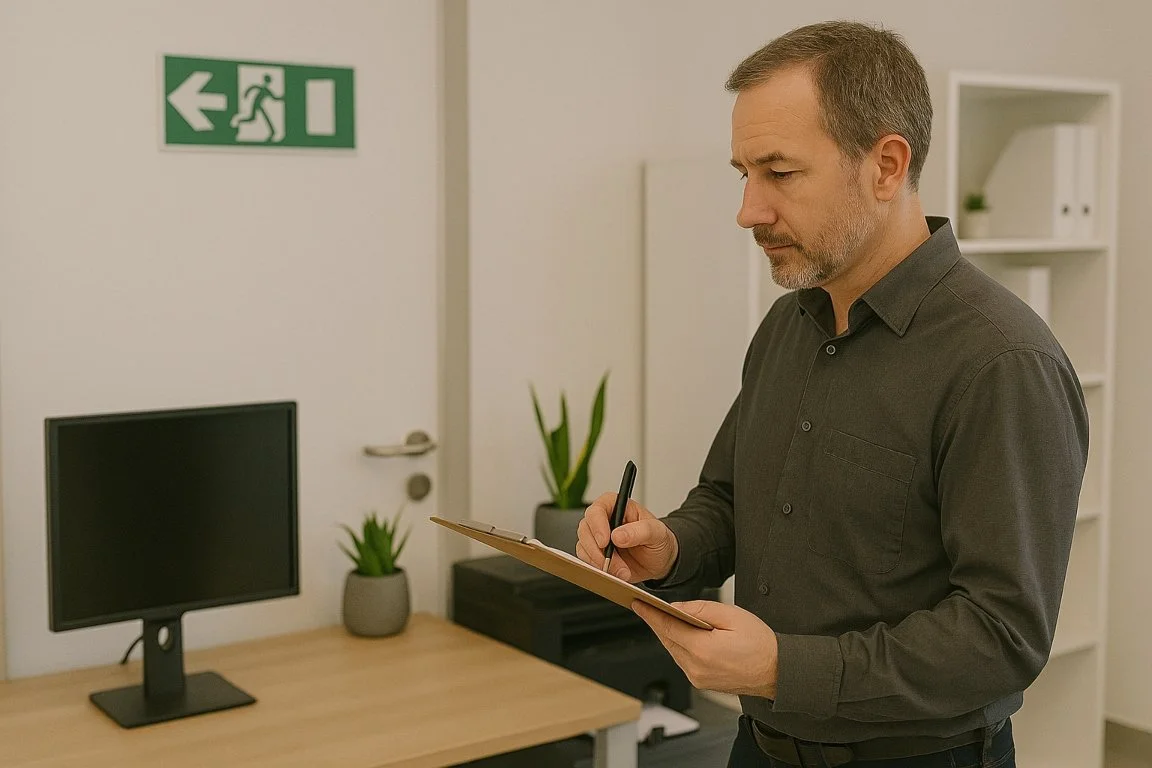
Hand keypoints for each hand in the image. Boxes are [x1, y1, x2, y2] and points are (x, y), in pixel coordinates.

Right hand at [575, 493, 678, 582]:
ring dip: (600, 563)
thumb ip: (641, 531)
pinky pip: (587, 560)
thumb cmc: (658, 540)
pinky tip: (614, 573)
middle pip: (585, 529)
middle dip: (598, 550)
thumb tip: (618, 536)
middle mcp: (603, 519)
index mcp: (617, 505)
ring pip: (583, 547)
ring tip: (621, 571)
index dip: (597, 525)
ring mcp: (597, 537)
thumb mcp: (657, 532)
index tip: (605, 542)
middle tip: (613, 563)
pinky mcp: (595, 554)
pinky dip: (598, 569)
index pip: (598, 509)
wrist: (659, 561)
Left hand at [631, 599, 778, 699]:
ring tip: (661, 618)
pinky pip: (682, 660)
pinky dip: (678, 646)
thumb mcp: (732, 616)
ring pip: (673, 651)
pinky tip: (679, 635)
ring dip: (667, 635)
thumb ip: (701, 610)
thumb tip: (677, 608)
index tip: (638, 604)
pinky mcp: (701, 683)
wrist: (776, 671)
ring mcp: (698, 678)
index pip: (668, 628)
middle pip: (667, 640)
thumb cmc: (760, 644)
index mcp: (703, 650)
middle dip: (657, 622)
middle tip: (645, 607)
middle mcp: (696, 668)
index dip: (651, 614)